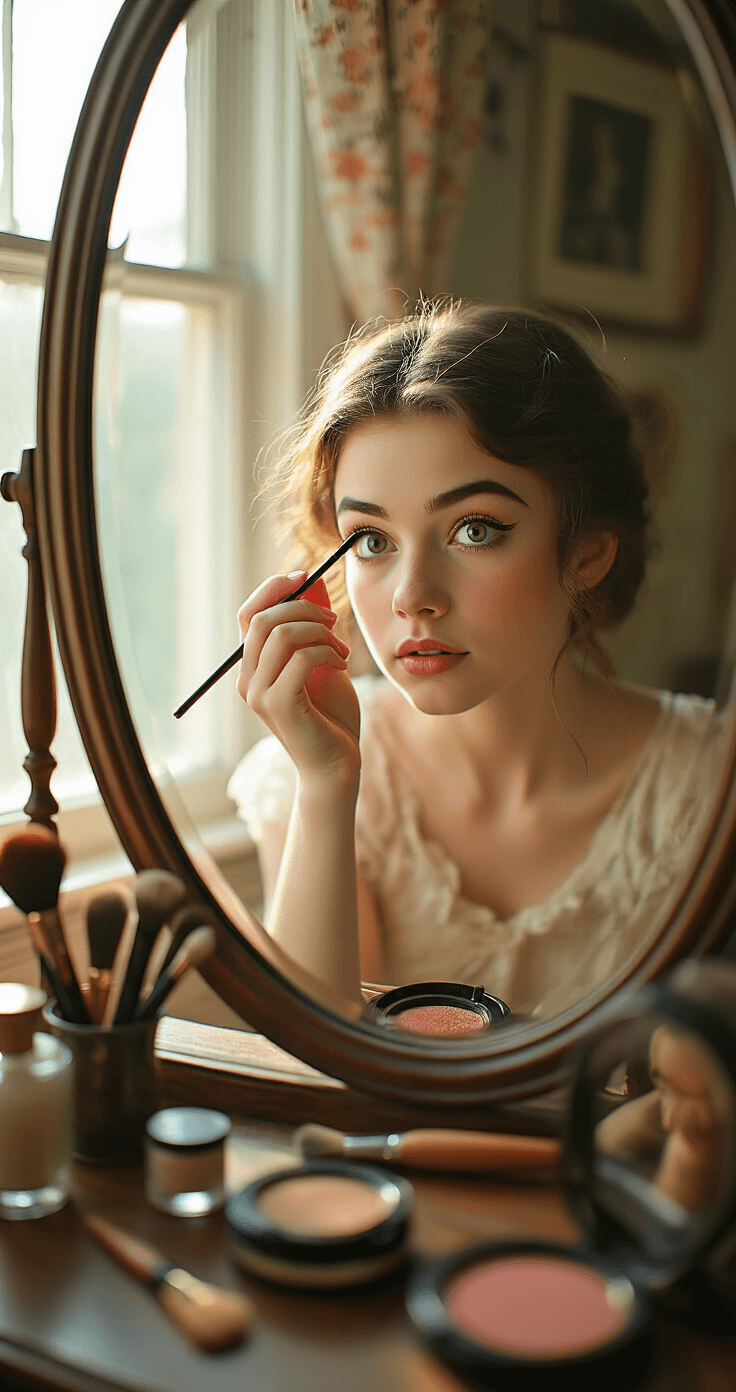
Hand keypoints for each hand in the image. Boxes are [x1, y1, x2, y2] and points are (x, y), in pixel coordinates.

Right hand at [236, 572, 360, 785]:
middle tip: (334, 618)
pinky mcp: (279, 706)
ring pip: (281, 633)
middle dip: (303, 606)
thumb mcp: (323, 663)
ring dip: (320, 631)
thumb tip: (312, 586)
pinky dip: (327, 651)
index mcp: (252, 668)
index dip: (274, 588)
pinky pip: (301, 658)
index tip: (306, 576)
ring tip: (342, 649)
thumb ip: (312, 630)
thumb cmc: (332, 717)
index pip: (249, 613)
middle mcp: (247, 680)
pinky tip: (341, 665)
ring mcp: (259, 694)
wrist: (337, 766)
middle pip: (262, 618)